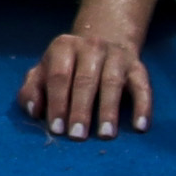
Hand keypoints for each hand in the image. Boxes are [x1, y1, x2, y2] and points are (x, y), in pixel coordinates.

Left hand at [22, 27, 153, 137]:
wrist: (104, 38)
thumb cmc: (67, 66)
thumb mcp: (44, 71)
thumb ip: (32, 90)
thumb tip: (34, 111)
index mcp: (63, 46)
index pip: (58, 76)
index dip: (57, 103)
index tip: (56, 129)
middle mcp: (91, 47)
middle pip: (85, 80)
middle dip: (80, 110)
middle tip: (77, 136)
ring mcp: (116, 56)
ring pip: (112, 83)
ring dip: (108, 110)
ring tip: (105, 135)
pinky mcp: (138, 67)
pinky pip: (142, 87)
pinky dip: (142, 107)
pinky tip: (140, 127)